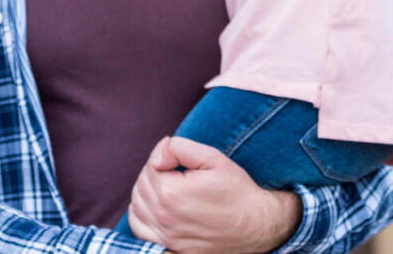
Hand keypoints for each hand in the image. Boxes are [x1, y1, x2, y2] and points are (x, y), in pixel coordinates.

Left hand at [127, 137, 301, 253]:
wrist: (256, 225)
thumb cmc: (236, 190)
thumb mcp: (213, 157)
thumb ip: (178, 148)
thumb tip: (157, 155)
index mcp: (172, 193)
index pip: (150, 166)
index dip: (164, 156)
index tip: (180, 157)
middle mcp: (165, 218)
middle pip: (141, 184)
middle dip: (155, 171)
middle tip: (176, 168)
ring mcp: (166, 236)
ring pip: (137, 205)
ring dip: (146, 190)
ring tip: (167, 182)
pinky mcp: (170, 247)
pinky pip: (140, 228)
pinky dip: (141, 213)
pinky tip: (155, 204)